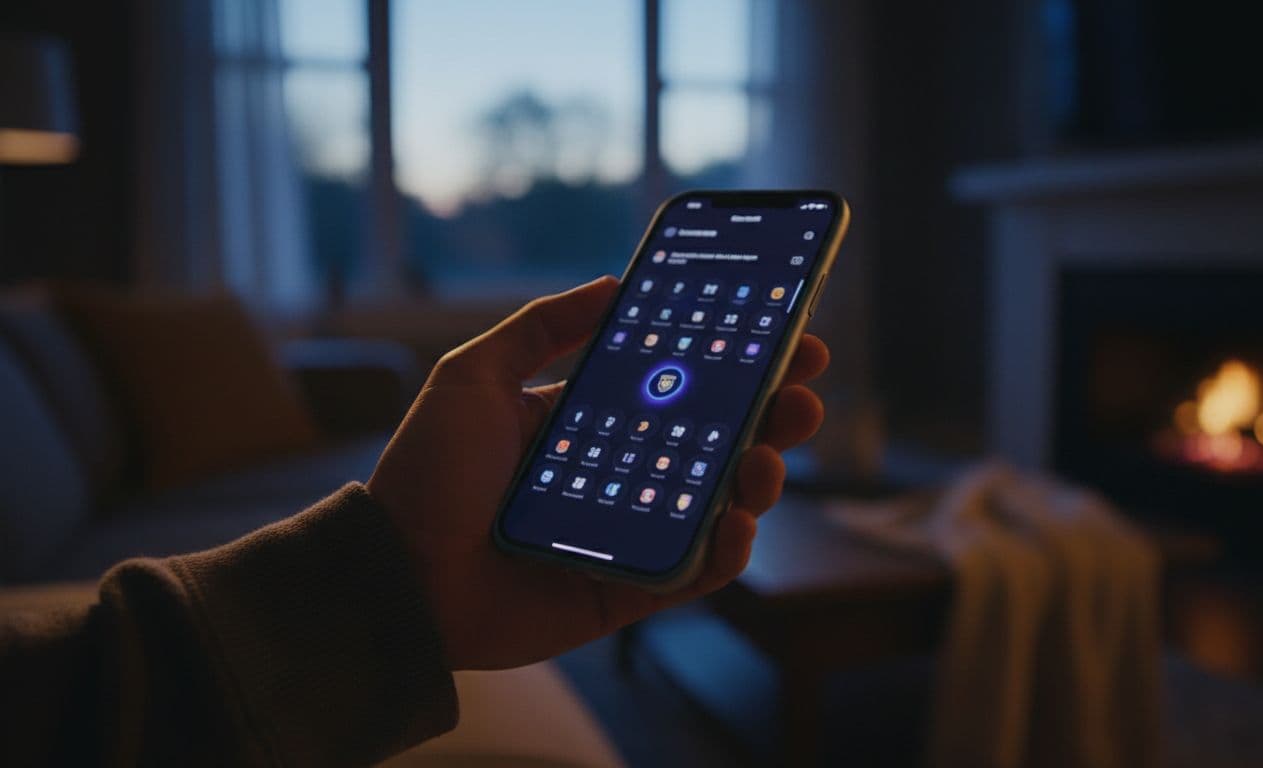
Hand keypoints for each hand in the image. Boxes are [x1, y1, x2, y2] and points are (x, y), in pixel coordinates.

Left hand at [368, 276, 827, 669]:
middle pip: (713, 441)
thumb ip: (541, 328)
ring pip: (718, 504)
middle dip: (768, 413)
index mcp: (587, 422)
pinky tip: (738, 521)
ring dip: (759, 476)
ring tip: (769, 454)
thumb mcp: (473, 378)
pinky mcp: (628, 591)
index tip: (781, 332)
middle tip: (802, 391)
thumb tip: (612, 282)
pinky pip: (694, 572)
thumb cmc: (427, 475)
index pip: (676, 385)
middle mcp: (618, 474)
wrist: (394, 577)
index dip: (732, 360)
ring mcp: (628, 534)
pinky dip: (727, 549)